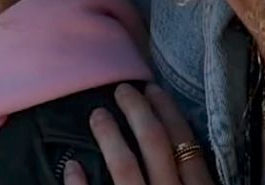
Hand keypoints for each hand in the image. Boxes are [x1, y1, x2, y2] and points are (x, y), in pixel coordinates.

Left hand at [64, 84, 213, 184]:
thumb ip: (192, 178)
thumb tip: (179, 146)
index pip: (186, 143)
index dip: (169, 112)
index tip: (152, 89)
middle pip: (155, 144)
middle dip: (138, 111)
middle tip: (121, 91)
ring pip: (125, 166)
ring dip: (109, 135)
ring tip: (97, 116)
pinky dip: (80, 182)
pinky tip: (72, 166)